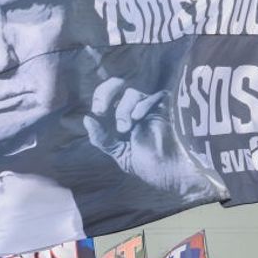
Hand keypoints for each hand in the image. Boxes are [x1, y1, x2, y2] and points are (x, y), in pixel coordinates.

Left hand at [82, 77, 220, 198]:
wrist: (170, 172)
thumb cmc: (147, 164)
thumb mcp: (119, 153)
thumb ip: (101, 138)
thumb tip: (87, 118)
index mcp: (120, 118)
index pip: (106, 97)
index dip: (99, 98)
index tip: (98, 112)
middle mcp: (134, 109)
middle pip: (116, 85)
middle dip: (105, 93)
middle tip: (101, 110)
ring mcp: (150, 107)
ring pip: (131, 93)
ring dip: (123, 110)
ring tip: (126, 129)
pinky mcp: (166, 107)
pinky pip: (153, 96)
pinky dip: (141, 105)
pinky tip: (138, 120)